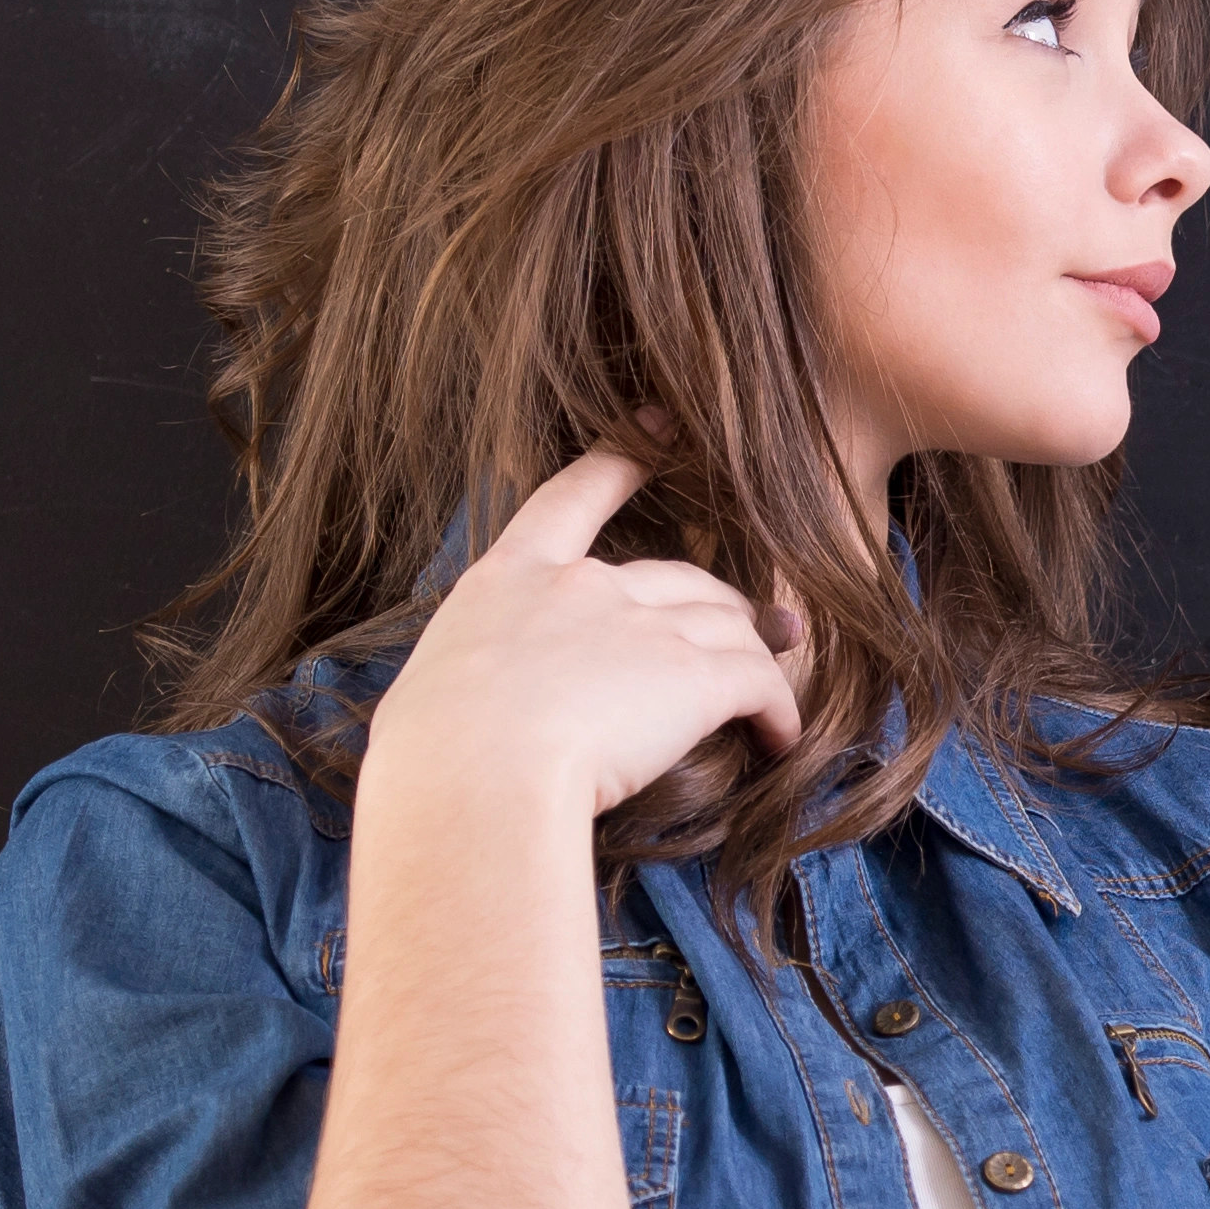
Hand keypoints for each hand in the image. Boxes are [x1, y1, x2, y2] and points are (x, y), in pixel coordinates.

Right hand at [363, 444, 808, 821]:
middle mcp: (583, 587)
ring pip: (730, 626)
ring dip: (756, 659)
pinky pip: (760, 683)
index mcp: (510, 578)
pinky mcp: (693, 678)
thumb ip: (472, 677)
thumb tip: (467, 707)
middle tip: (748, 632)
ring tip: (768, 700)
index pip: (572, 498)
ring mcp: (643, 627)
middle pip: (681, 577)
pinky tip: (778, 739)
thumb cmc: (431, 758)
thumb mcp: (431, 688)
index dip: (623, 459)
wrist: (474, 781)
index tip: (659, 426)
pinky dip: (778, 710)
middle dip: (718, 606)